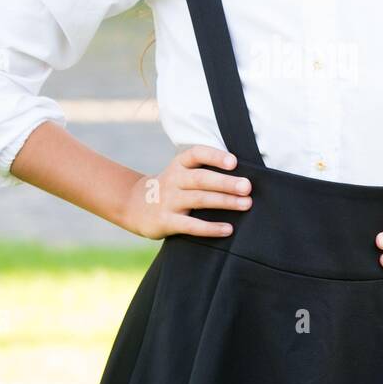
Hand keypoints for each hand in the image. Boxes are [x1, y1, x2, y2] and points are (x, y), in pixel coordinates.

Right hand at [120, 145, 251, 239]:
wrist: (135, 206)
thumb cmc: (171, 187)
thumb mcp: (181, 172)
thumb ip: (204, 170)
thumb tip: (242, 176)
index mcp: (179, 164)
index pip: (196, 154)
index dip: (215, 156)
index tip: (234, 162)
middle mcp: (173, 180)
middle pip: (201, 178)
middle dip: (226, 182)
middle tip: (247, 186)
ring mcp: (169, 201)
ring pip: (199, 200)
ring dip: (224, 201)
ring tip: (246, 204)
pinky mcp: (166, 221)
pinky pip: (191, 225)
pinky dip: (210, 228)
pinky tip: (228, 229)